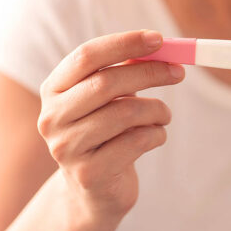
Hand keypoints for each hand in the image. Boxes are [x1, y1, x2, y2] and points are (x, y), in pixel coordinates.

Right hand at [37, 29, 184, 219]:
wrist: (94, 191)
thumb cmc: (107, 134)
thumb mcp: (110, 99)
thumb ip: (126, 71)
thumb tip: (162, 48)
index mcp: (54, 89)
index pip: (87, 55)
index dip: (125, 44)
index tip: (159, 39)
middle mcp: (52, 117)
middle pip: (106, 82)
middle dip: (150, 73)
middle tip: (178, 72)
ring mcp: (66, 148)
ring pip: (125, 113)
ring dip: (157, 110)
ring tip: (163, 115)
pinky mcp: (88, 174)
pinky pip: (135, 142)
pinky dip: (156, 134)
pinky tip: (155, 137)